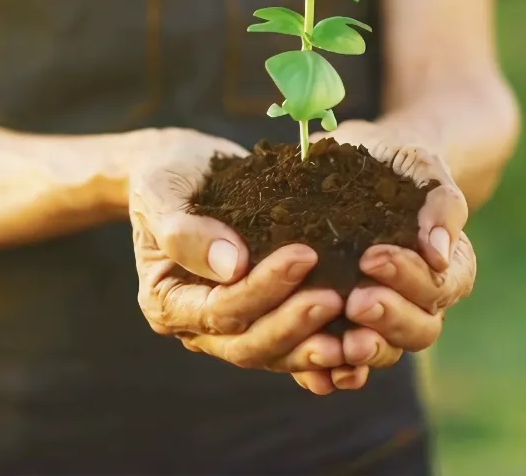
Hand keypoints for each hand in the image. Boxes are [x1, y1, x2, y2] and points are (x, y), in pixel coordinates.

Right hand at [129, 128, 345, 391]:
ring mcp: (231, 326)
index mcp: (167, 302)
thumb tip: (231, 265)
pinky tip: (363, 343)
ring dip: (317, 346)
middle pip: (248, 345)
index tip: (304, 256)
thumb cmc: (166, 178)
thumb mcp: (162, 193)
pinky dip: (326, 350)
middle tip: (339, 298)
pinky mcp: (261, 315)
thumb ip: (185, 231)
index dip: (262, 290)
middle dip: (295, 325)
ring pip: (275, 353)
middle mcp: (197, 325)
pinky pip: (293, 343)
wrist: (182, 173)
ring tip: (361, 332)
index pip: (219, 311)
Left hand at [300, 121, 476, 379]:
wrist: (360, 165)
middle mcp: (419, 301)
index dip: (409, 278)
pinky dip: (335, 370)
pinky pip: (346, 360)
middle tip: (356, 302)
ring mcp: (382, 318)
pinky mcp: (344, 327)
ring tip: (341, 344)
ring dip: (367, 351)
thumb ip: (440, 206)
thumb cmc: (396, 165)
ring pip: (386, 350)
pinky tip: (318, 371)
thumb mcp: (422, 169)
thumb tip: (440, 252)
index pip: (440, 286)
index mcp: (445, 267)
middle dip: (389, 318)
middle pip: (419, 329)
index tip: (372, 258)